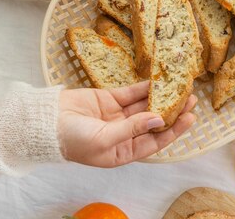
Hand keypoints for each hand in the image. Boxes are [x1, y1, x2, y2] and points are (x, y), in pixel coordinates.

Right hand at [58, 80, 196, 166]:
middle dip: (173, 111)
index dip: (173, 130)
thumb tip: (159, 120)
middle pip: (153, 122)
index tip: (190, 118)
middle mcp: (123, 134)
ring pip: (145, 106)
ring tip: (180, 87)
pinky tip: (159, 81)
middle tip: (191, 99)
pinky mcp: (109, 99)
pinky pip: (132, 93)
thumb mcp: (104, 140)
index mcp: (122, 152)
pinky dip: (145, 87)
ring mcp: (117, 116)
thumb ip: (133, 128)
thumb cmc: (71, 140)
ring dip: (162, 97)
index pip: (154, 141)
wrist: (43, 122)